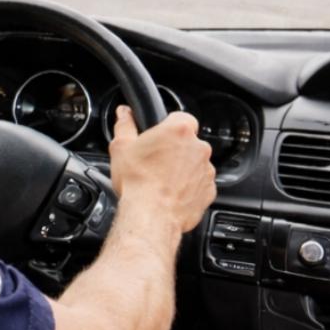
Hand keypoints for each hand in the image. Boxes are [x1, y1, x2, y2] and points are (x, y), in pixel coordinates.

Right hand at [108, 106, 215, 235]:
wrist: (151, 215)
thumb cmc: (137, 181)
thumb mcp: (121, 148)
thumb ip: (124, 126)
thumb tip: (124, 114)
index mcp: (179, 131)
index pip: (182, 117)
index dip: (169, 125)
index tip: (160, 135)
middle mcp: (198, 148)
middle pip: (189, 141)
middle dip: (174, 149)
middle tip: (155, 160)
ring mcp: (206, 170)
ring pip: (195, 163)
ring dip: (182, 168)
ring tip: (160, 180)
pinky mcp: (209, 191)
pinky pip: (199, 184)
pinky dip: (188, 187)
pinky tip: (169, 192)